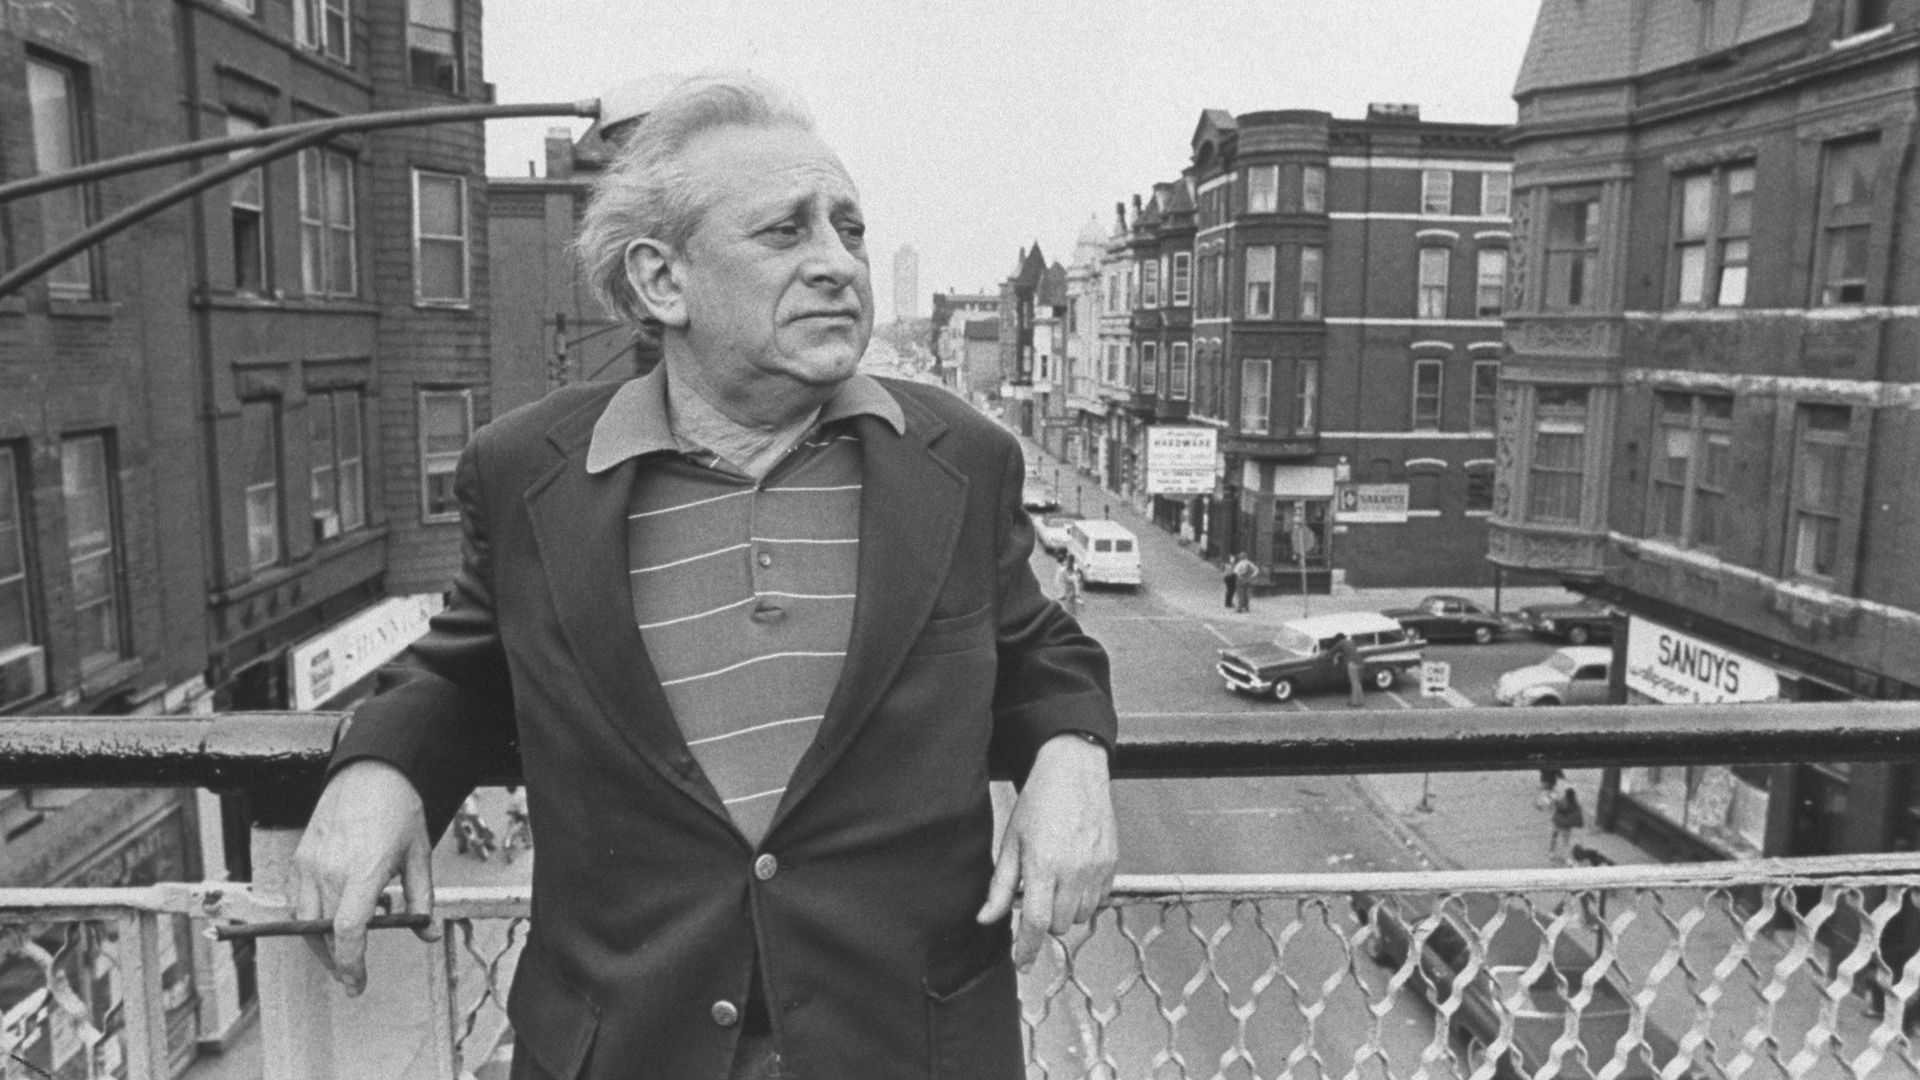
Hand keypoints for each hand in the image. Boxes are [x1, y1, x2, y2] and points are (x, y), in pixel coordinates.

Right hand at [290, 760, 438, 994]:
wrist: (370, 772)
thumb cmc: (398, 809)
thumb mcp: (419, 855)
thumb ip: (421, 899)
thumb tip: (426, 933)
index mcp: (364, 871)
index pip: (348, 930)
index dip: (352, 963)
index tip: (357, 982)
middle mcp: (331, 870)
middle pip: (324, 934)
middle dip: (338, 961)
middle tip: (353, 976)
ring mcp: (309, 865)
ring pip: (304, 923)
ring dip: (321, 945)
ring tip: (342, 952)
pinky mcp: (299, 859)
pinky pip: (296, 902)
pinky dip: (308, 921)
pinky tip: (328, 922)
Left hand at [976, 734, 1116, 969]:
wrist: (1075, 772)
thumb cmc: (1039, 802)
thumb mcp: (1010, 842)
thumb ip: (1000, 886)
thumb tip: (985, 919)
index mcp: (1044, 865)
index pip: (1036, 922)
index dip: (1027, 949)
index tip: (1022, 963)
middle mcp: (1074, 871)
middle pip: (1059, 924)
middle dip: (1045, 920)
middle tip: (1037, 895)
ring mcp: (1097, 868)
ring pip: (1081, 916)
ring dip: (1066, 910)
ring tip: (1056, 883)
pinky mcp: (1112, 863)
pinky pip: (1100, 899)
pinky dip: (1086, 897)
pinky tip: (1075, 875)